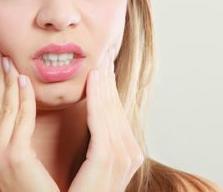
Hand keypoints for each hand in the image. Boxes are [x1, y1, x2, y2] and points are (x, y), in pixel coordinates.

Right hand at [0, 47, 59, 191]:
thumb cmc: (30, 191)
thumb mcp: (11, 164)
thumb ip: (8, 141)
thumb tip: (12, 113)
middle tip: (0, 53)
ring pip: (4, 109)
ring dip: (8, 81)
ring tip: (11, 60)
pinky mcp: (10, 158)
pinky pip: (19, 119)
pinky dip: (22, 98)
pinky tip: (24, 81)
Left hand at [68, 49, 144, 191]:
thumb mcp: (92, 166)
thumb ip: (96, 144)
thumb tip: (93, 122)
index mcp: (125, 153)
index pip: (117, 113)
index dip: (110, 89)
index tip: (103, 68)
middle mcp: (129, 153)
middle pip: (117, 108)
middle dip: (110, 81)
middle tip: (104, 55)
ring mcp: (123, 156)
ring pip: (111, 110)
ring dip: (104, 83)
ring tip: (98, 60)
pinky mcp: (109, 159)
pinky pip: (102, 121)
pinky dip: (98, 98)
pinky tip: (93, 80)